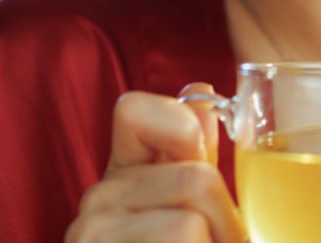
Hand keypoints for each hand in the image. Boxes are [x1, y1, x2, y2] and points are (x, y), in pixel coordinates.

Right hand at [65, 84, 246, 242]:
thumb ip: (189, 161)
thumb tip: (200, 92)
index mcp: (120, 178)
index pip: (135, 110)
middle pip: (197, 178)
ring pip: (190, 223)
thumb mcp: (179, 214)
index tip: (203, 169)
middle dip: (230, 223)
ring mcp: (91, 239)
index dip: (182, 129)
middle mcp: (96, 203)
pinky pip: (182, 241)